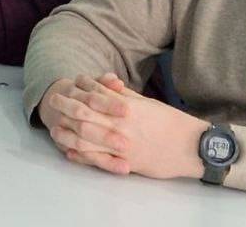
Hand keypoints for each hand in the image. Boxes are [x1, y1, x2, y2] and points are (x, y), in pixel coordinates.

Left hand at [40, 73, 206, 179]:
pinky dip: (82, 156)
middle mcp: (120, 123)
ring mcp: (122, 143)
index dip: (80, 88)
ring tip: (54, 129)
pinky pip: (99, 159)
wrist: (192, 146)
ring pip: (86, 136)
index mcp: (126, 106)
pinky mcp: (126, 162)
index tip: (70, 83)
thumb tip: (109, 85)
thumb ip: (126, 96)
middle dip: (66, 105)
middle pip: (85, 112)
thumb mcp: (148, 103)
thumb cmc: (172, 122)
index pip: (96, 93)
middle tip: (53, 100)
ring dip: (67, 132)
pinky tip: (69, 153)